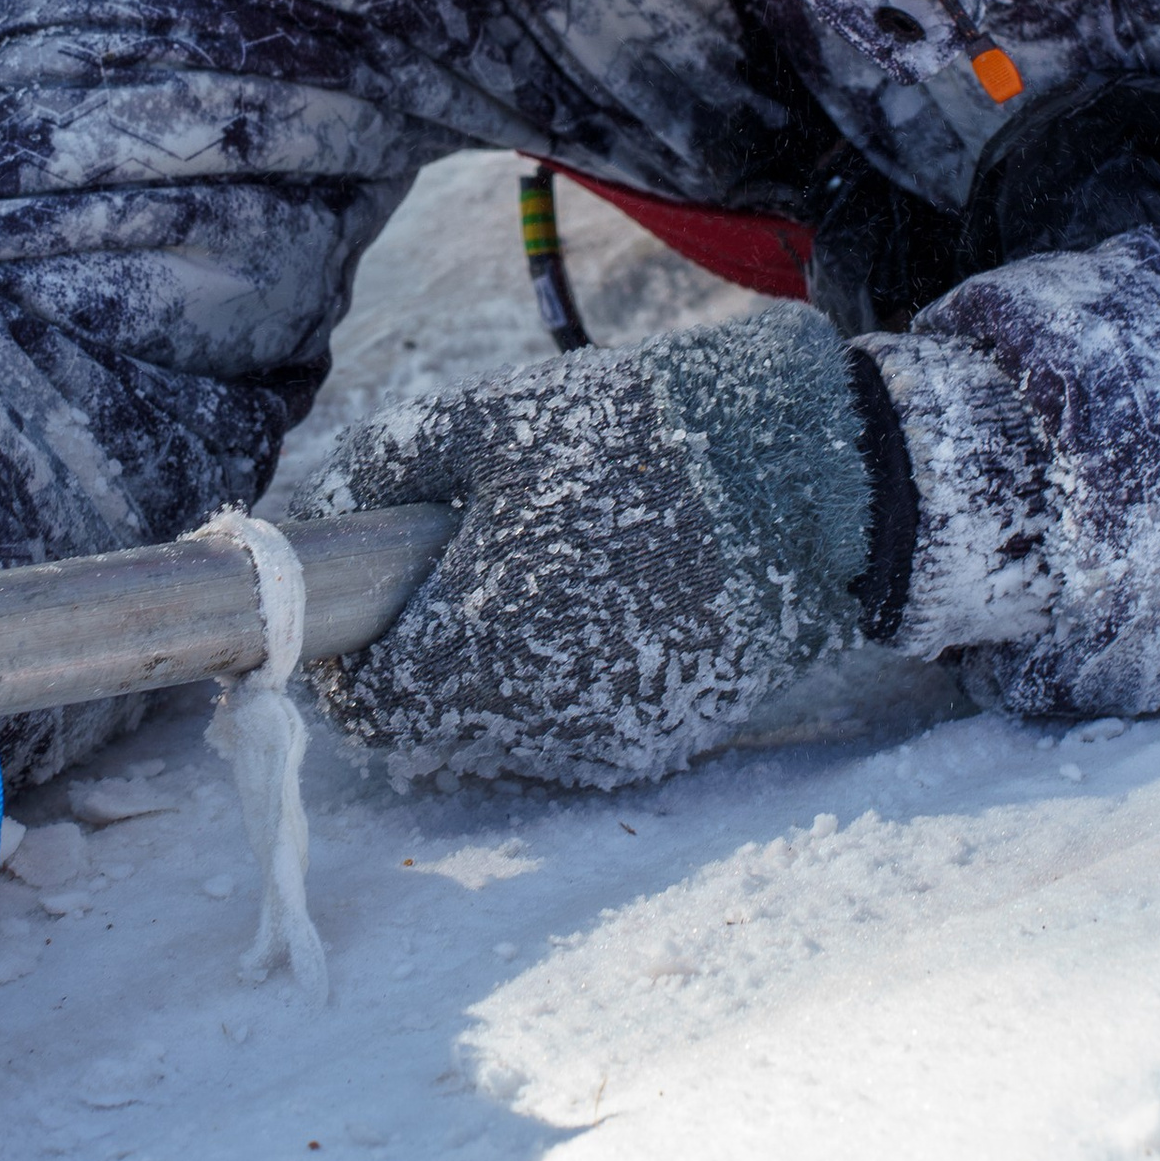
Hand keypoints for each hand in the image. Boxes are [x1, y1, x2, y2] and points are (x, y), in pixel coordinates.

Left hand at [304, 306, 885, 786]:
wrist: (819, 481)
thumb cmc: (643, 437)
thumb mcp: (495, 417)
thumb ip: (392, 462)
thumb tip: (339, 502)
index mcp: (481, 653)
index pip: (370, 706)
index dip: (353, 656)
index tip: (368, 601)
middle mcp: (543, 725)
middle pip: (440, 727)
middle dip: (429, 660)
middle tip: (454, 575)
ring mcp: (614, 743)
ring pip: (512, 733)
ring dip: (500, 673)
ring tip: (541, 577)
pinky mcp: (670, 738)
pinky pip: (583, 726)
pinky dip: (571, 678)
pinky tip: (606, 602)